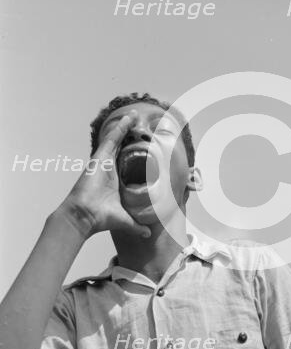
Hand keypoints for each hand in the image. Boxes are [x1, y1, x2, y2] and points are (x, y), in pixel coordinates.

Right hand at [59, 110, 150, 238]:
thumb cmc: (101, 218)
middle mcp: (109, 168)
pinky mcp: (100, 158)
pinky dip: (120, 128)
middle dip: (129, 135)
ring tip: (134, 114)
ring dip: (125, 126)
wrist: (85, 217)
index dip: (134, 152)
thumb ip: (136, 225)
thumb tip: (148, 233)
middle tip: (139, 123)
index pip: (127, 161)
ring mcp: (104, 162)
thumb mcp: (125, 220)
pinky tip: (128, 119)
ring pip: (116, 140)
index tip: (144, 145)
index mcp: (116, 179)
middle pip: (121, 147)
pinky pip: (112, 139)